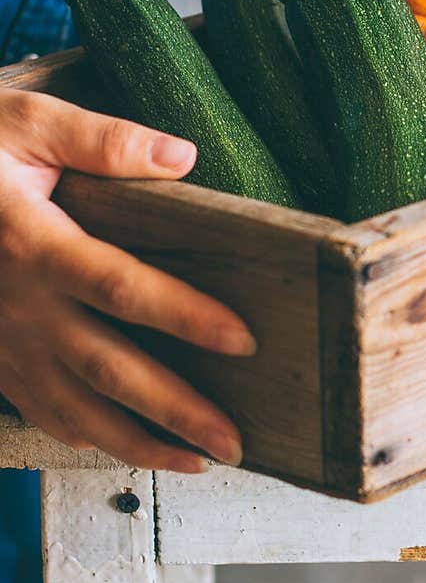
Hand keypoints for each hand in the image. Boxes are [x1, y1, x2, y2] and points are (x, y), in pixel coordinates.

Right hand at [0, 90, 254, 472]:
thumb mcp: (29, 122)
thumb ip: (103, 140)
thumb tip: (180, 155)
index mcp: (34, 244)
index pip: (122, 288)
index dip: (184, 316)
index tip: (244, 340)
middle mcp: (19, 306)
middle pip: (108, 369)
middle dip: (176, 409)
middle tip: (234, 438)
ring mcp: (2, 341)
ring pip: (73, 409)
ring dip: (138, 442)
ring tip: (197, 460)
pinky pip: (39, 411)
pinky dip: (85, 438)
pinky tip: (126, 445)